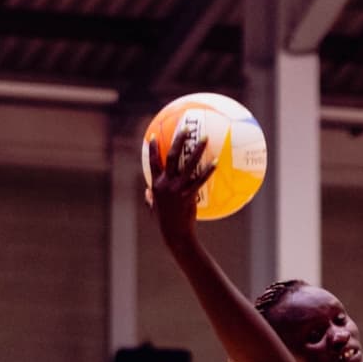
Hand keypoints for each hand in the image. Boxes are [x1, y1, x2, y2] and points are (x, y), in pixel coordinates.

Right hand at [145, 126, 214, 242]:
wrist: (174, 234)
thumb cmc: (165, 222)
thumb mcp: (154, 208)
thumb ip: (150, 198)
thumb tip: (147, 192)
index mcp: (155, 185)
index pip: (152, 162)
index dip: (153, 149)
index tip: (154, 136)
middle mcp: (166, 183)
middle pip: (172, 157)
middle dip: (178, 140)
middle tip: (186, 128)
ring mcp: (178, 188)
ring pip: (188, 164)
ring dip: (197, 150)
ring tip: (204, 138)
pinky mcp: (189, 195)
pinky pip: (200, 179)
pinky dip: (208, 170)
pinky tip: (215, 162)